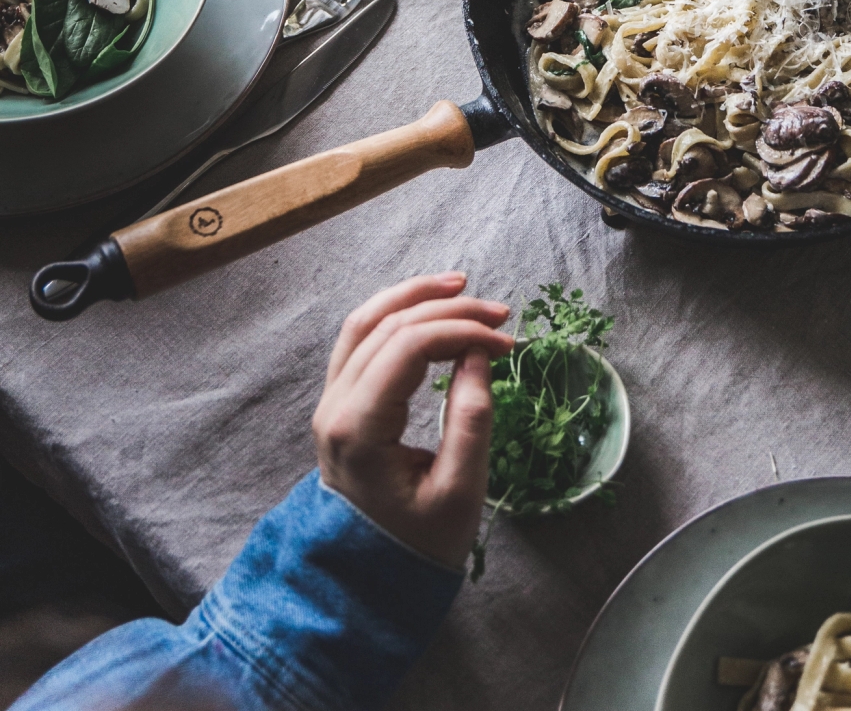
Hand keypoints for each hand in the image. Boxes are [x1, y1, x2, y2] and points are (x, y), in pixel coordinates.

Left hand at [313, 275, 512, 567]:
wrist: (370, 578)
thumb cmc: (419, 542)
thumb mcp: (460, 492)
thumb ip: (471, 419)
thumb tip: (477, 354)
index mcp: (359, 429)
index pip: (408, 347)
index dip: (461, 331)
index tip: (506, 343)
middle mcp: (334, 406)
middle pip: (388, 326)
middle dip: (447, 309)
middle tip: (499, 314)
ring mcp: (330, 402)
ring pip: (365, 321)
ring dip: (414, 297)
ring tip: (461, 286)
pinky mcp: (339, 402)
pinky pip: (359, 339)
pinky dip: (395, 314)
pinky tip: (427, 307)